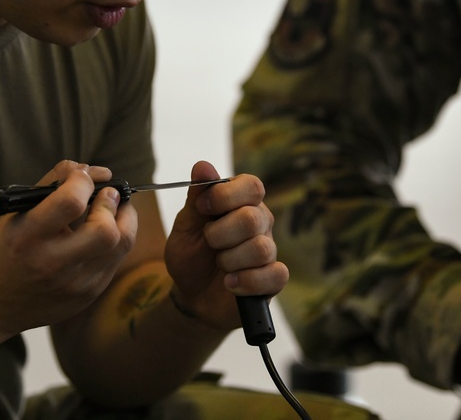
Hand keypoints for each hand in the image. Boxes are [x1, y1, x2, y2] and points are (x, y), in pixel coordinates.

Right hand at [0, 161, 136, 336]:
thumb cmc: (1, 251)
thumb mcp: (14, 214)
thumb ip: (52, 185)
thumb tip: (93, 169)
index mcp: (25, 238)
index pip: (70, 202)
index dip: (83, 181)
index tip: (82, 177)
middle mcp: (50, 265)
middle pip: (105, 231)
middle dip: (113, 204)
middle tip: (107, 194)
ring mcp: (72, 286)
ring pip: (120, 246)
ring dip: (123, 220)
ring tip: (113, 209)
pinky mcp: (85, 297)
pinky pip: (115, 262)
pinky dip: (115, 243)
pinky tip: (101, 235)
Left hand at [163, 161, 288, 329]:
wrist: (191, 294)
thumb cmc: (191, 254)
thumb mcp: (185, 225)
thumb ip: (196, 196)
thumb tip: (203, 166)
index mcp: (242, 203)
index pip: (252, 186)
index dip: (225, 196)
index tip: (202, 208)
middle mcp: (261, 222)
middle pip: (253, 218)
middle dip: (220, 234)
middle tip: (208, 242)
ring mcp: (269, 250)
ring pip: (260, 249)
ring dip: (229, 260)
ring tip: (219, 265)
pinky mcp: (273, 279)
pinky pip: (275, 275)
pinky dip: (246, 281)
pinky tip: (230, 284)